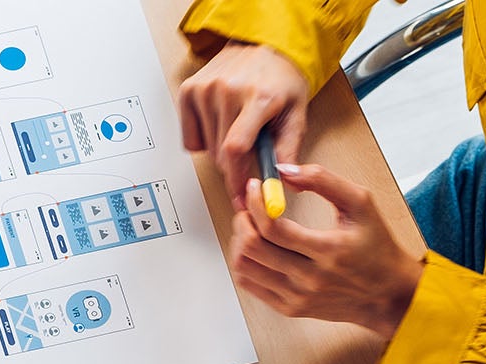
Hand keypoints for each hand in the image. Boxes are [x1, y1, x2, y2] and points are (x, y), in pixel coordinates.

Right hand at [178, 42, 309, 213]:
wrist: (266, 45)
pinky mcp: (189, 90)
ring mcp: (205, 89)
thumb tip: (281, 185)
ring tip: (238, 128)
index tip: (240, 196)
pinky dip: (203, 140)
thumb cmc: (282, 79)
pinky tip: (219, 122)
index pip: (235, 149)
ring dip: (220, 151)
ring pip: (206, 149)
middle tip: (250, 152)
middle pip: (220, 154)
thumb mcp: (296, 114)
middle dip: (235, 165)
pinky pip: (190, 137)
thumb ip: (288, 152)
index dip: (235, 179)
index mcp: (258, 97)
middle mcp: (227, 90)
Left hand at [228, 163, 424, 337]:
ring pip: (245, 268)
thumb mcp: (361, 204)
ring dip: (239, 241)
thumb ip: (324, 180)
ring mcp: (296, 297)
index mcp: (328, 250)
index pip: (273, 228)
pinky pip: (250, 285)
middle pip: (253, 248)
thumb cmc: (376, 246)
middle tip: (247, 206)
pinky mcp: (289, 308)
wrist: (387, 294)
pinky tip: (256, 247)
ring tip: (249, 225)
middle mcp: (309, 278)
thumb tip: (284, 171)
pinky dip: (244, 262)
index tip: (254, 187)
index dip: (255, 204)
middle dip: (242, 220)